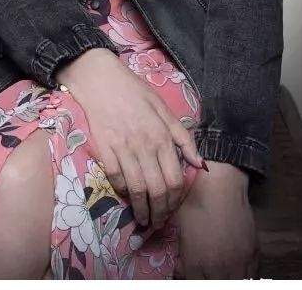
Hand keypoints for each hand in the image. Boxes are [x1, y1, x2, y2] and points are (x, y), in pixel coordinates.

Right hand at [55, 49, 205, 230]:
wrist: (101, 80)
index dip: (175, 201)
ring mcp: (123, 148)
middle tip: (158, 222)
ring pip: (136, 189)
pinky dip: (121, 191)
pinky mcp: (104, 149)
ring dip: (141, 210)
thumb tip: (199, 164)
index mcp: (162, 137)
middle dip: (159, 212)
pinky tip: (126, 196)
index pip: (175, 179)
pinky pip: (115, 178)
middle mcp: (145, 146)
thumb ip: (183, 137)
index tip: (172, 209)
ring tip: (143, 219)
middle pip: (157, 190)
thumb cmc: (135, 92)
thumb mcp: (164, 109)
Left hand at [175, 160, 258, 278]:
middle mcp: (219, 268)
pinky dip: (245, 273)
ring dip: (229, 279)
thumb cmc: (193, 202)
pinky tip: (237, 267)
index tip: (191, 274)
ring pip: (237, 283)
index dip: (192, 280)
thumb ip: (182, 256)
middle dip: (210, 281)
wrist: (218, 184)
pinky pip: (252, 273)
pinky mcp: (253, 251)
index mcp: (197, 263)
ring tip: (223, 271)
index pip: (195, 285)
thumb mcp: (181, 230)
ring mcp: (239, 261)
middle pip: (216, 286)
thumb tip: (181, 268)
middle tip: (207, 273)